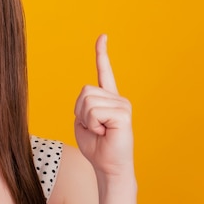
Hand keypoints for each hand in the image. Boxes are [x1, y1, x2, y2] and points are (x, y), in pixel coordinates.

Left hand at [74, 35, 133, 176]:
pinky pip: (94, 112)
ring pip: (87, 101)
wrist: (108, 168)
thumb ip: (83, 105)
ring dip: (86, 119)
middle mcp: (117, 98)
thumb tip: (86, 98)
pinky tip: (104, 133)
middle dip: (80, 112)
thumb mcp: (82, 122)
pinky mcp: (123, 114)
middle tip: (93, 128)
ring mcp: (122, 105)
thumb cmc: (96, 147)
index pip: (104, 71)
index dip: (102, 53)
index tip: (103, 36)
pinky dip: (92, 125)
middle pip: (84, 91)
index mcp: (107, 98)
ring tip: (99, 131)